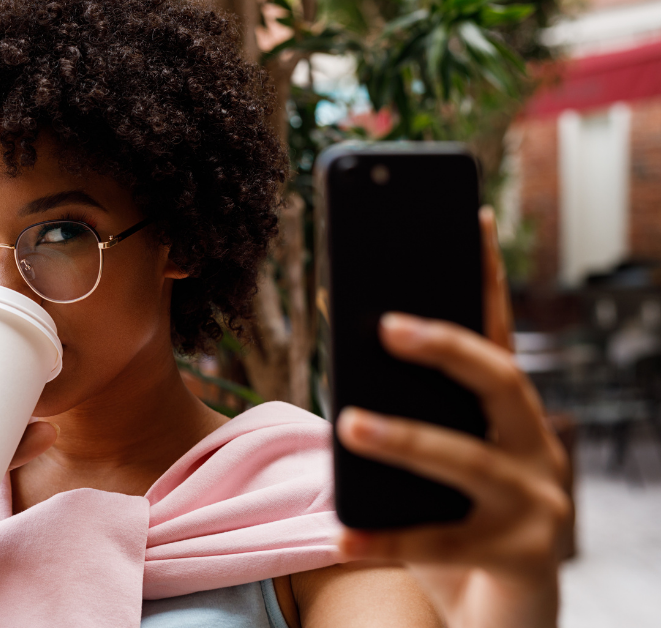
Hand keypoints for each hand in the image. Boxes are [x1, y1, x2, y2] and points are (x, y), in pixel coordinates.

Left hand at [335, 208, 570, 627]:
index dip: (485, 274)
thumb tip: (345, 354)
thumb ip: (407, 411)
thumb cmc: (455, 518)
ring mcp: (535, 502)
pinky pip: (441, 544)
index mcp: (509, 414)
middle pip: (498, 380)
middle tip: (386, 325)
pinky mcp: (521, 556)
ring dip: (405, 439)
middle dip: (446, 347)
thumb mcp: (432, 459)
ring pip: (468, 460)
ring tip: (348, 423)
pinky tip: (340, 533)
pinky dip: (385, 539)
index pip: (497, 332)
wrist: (502, 612)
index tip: (471, 216)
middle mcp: (534, 446)